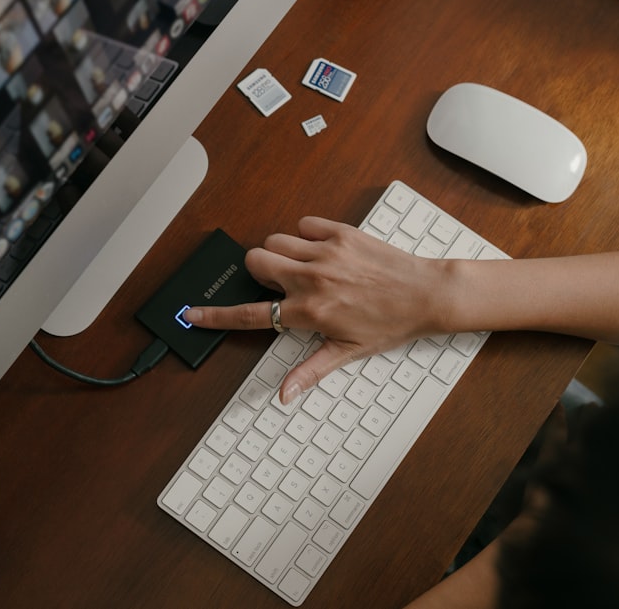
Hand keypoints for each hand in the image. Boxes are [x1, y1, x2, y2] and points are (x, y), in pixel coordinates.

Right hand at [183, 216, 452, 403]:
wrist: (425, 294)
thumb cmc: (390, 324)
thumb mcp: (347, 353)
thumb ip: (309, 371)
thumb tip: (284, 394)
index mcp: (309, 312)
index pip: (250, 314)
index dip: (215, 316)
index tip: (193, 313)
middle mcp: (311, 280)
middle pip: (254, 261)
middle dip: (258, 271)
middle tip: (279, 283)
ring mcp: (325, 253)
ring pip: (275, 240)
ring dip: (280, 252)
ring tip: (302, 267)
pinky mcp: (341, 232)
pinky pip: (304, 224)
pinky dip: (305, 235)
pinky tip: (321, 250)